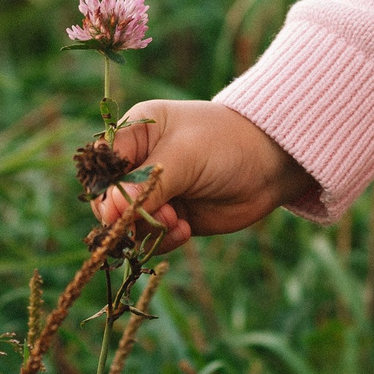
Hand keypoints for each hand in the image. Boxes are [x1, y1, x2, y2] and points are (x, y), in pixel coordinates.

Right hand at [91, 100, 318, 253]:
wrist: (271, 165)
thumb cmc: (226, 143)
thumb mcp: (185, 155)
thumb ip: (147, 183)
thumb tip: (108, 211)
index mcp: (136, 133)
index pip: (102, 165)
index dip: (104, 189)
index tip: (118, 206)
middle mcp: (140, 162)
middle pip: (108, 200)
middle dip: (127, 214)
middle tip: (158, 214)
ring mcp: (155, 192)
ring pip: (127, 224)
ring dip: (147, 229)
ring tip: (176, 221)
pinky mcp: (171, 216)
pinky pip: (149, 238)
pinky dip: (162, 240)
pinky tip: (185, 230)